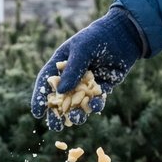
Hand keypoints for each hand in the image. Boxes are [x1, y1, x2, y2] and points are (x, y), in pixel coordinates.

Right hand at [31, 7, 144, 130]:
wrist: (124, 34)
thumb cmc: (97, 36)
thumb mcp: (82, 50)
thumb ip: (72, 71)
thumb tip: (60, 93)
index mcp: (61, 63)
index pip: (46, 82)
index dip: (40, 97)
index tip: (37, 112)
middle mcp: (72, 75)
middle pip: (61, 98)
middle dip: (58, 113)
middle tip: (55, 127)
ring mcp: (87, 82)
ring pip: (79, 103)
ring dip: (76, 113)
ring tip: (75, 120)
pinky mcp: (103, 86)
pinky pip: (96, 100)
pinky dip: (95, 105)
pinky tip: (94, 107)